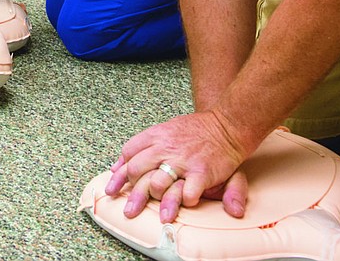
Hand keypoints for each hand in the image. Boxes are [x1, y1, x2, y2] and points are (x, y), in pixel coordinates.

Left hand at [105, 111, 250, 223]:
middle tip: (130, 210)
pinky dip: (185, 200)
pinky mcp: (201, 171)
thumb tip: (116, 165)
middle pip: (137, 170)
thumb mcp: (164, 130)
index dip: (119, 173)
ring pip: (157, 183)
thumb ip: (141, 146)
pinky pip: (188, 191)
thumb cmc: (195, 131)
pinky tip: (185, 205)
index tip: (113, 189)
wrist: (226, 124)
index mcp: (156, 136)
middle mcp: (165, 148)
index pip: (129, 152)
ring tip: (157, 215)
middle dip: (132, 193)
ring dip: (155, 200)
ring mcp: (183, 160)